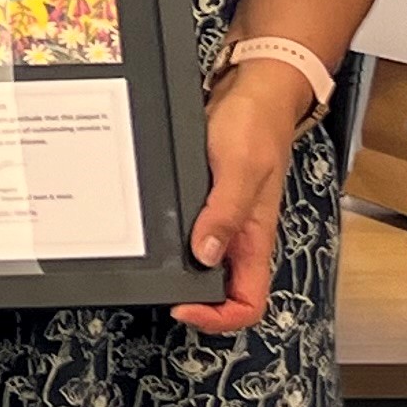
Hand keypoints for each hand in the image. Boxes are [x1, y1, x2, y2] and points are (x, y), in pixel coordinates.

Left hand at [174, 60, 315, 335]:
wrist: (255, 88)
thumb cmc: (254, 124)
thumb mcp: (238, 168)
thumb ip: (223, 213)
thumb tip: (204, 256)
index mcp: (255, 237)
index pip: (249, 303)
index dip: (219, 318)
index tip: (184, 306)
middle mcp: (241, 235)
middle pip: (223, 291)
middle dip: (193, 300)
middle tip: (159, 289)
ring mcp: (225, 218)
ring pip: (205, 264)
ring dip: (180, 270)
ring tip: (151, 263)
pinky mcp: (209, 200)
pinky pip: (194, 232)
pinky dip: (174, 239)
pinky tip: (153, 229)